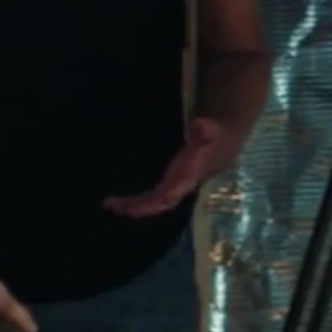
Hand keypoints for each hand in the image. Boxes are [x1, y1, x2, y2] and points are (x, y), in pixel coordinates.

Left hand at [105, 116, 242, 217]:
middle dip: (139, 207)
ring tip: (109, 204)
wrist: (221, 145)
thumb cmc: (214, 136)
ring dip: (132, 206)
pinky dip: (135, 201)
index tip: (140, 203)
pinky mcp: (167, 184)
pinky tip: (118, 202)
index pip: (174, 191)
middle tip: (114, 206)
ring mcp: (172, 187)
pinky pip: (150, 198)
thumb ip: (206, 129)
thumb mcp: (212, 129)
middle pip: (159, 202)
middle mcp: (179, 186)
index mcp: (189, 176)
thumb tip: (199, 125)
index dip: (158, 198)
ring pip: (152, 203)